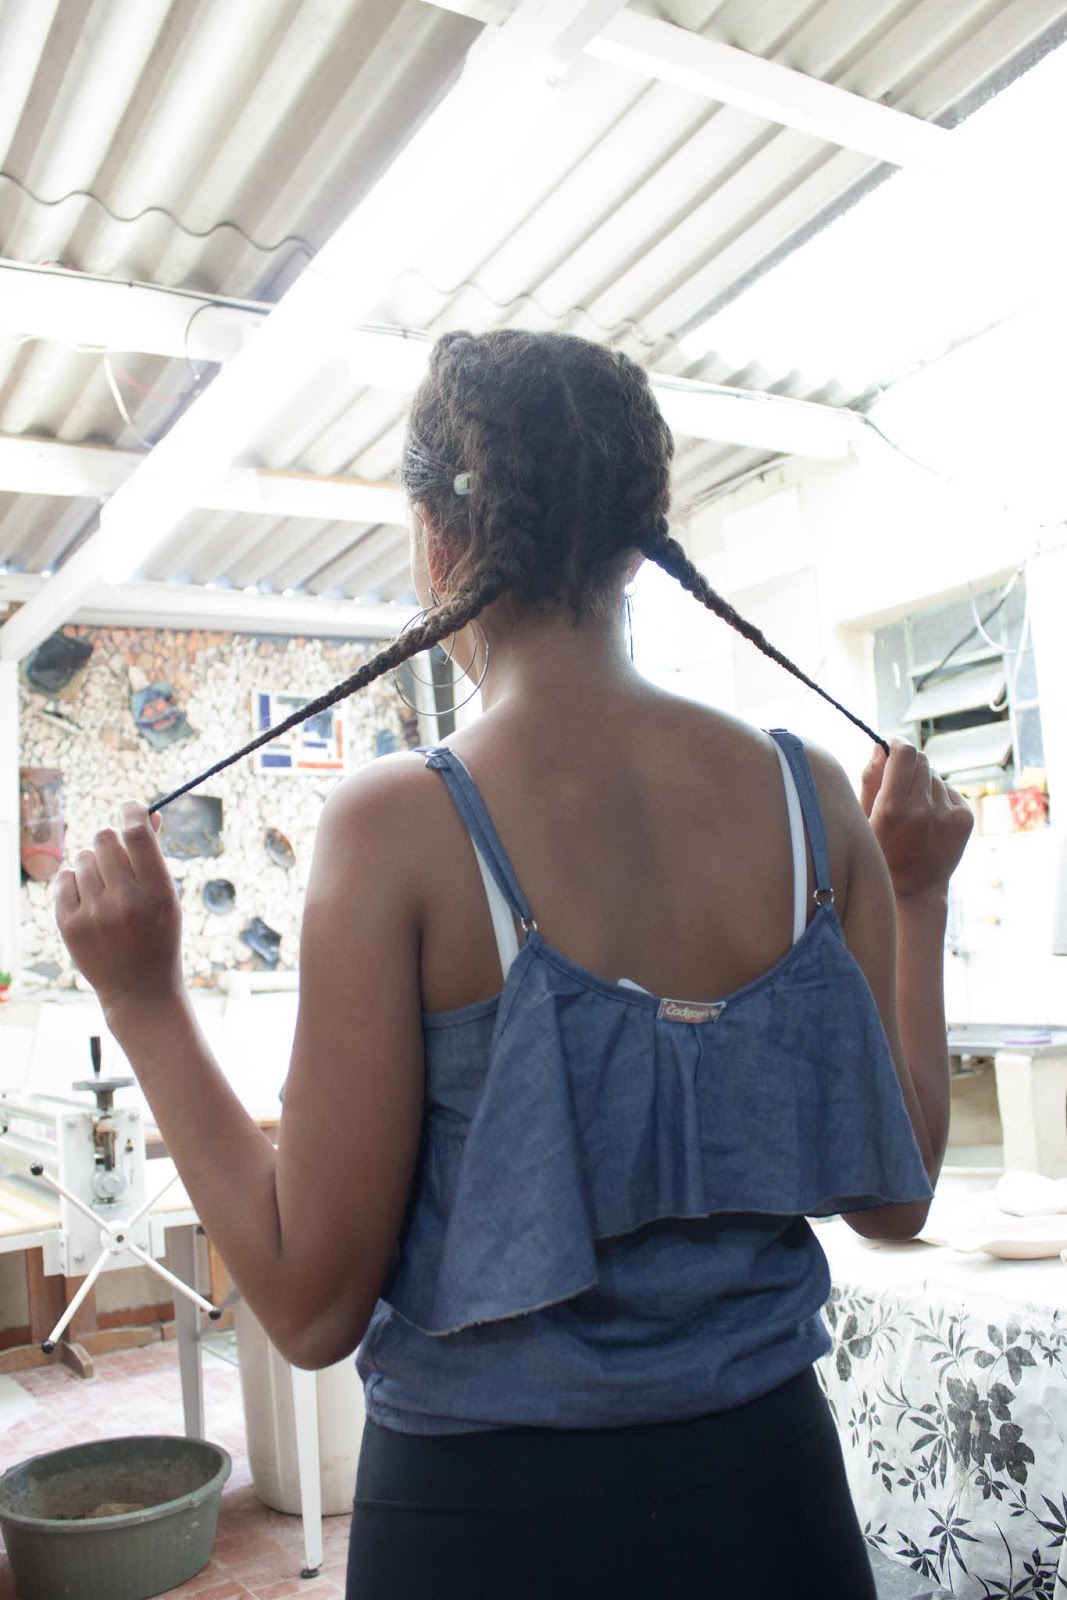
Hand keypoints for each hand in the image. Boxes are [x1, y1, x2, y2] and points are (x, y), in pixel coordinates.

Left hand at [55, 802, 183, 1009]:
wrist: (139, 989)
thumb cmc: (158, 936)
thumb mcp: (167, 897)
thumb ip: (153, 856)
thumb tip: (147, 814)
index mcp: (157, 891)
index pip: (137, 833)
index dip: (132, 811)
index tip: (130, 808)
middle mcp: (125, 900)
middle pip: (104, 839)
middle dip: (111, 841)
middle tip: (117, 857)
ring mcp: (94, 913)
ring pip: (83, 857)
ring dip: (94, 864)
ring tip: (105, 887)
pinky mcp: (70, 924)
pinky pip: (64, 878)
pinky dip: (76, 882)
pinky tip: (90, 898)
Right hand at [859, 740, 972, 900]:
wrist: (914, 890)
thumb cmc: (880, 852)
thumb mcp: (863, 818)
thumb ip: (871, 778)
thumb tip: (881, 746)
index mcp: (892, 808)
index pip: (904, 753)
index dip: (896, 745)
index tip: (891, 748)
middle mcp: (923, 809)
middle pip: (921, 760)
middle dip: (909, 764)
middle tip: (899, 784)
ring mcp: (947, 814)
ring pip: (934, 777)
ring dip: (923, 785)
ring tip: (913, 812)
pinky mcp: (964, 819)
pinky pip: (949, 791)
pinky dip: (938, 799)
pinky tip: (929, 821)